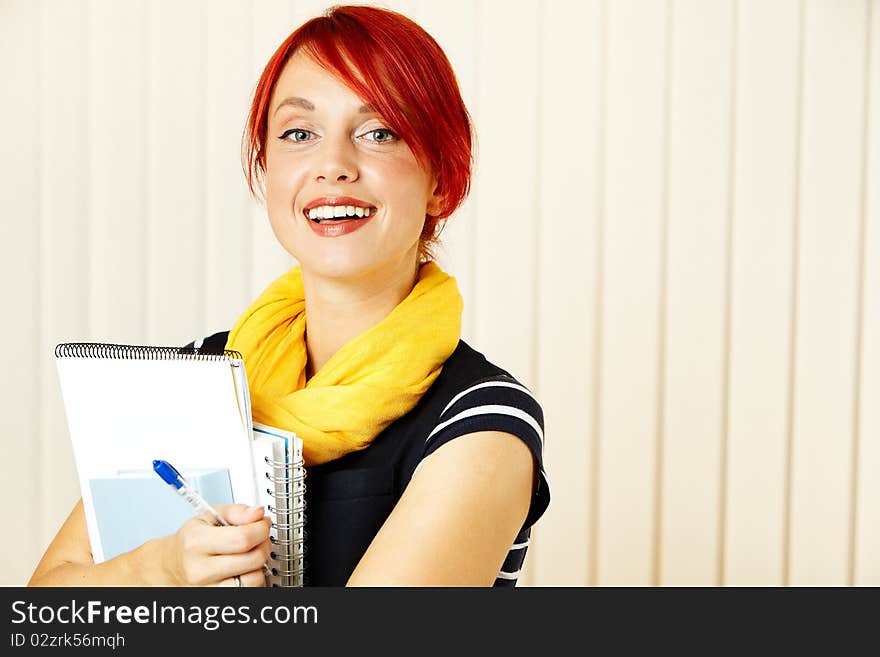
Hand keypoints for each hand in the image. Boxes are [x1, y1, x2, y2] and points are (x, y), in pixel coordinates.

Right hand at [155, 504, 270, 586]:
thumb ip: (237, 512)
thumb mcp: (210, 516)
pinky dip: (251, 578)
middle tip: (259, 537)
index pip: (243, 538)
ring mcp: (207, 589)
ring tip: (250, 554)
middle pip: (253, 559)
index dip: (261, 529)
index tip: (262, 523)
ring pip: (254, 579)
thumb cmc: (193, 540)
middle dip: (263, 544)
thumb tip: (257, 512)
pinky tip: (244, 569)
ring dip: (259, 565)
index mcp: (196, 542)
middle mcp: (200, 569)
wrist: (175, 565)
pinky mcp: (216, 599)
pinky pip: (249, 591)